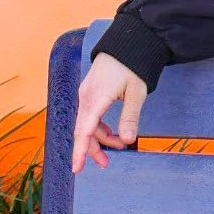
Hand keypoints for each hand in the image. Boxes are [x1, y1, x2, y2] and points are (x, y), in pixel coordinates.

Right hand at [72, 53, 147, 173]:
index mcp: (96, 98)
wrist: (126, 44)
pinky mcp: (89, 92)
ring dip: (100, 138)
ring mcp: (86, 94)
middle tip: (107, 163)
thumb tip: (126, 140)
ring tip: (120, 144)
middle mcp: (86, 97)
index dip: (81, 151)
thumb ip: (130, 117)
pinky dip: (99, 127)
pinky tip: (112, 132)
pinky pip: (89, 116)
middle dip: (93, 149)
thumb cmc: (132, 67)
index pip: (85, 131)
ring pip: (87, 124)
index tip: (77, 169)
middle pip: (83, 131)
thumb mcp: (136, 93)